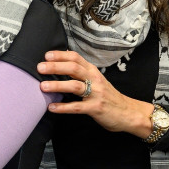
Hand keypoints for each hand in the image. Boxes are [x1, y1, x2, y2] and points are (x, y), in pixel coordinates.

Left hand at [37, 50, 153, 138]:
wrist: (128, 113)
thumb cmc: (109, 96)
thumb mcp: (97, 80)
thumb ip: (82, 73)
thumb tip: (61, 64)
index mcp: (93, 71)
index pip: (76, 58)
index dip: (61, 55)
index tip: (47, 55)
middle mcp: (95, 79)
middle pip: (73, 68)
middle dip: (55, 67)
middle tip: (40, 67)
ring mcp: (96, 94)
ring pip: (75, 86)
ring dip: (57, 85)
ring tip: (42, 86)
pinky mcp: (96, 108)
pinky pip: (77, 107)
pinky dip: (63, 107)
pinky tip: (52, 108)